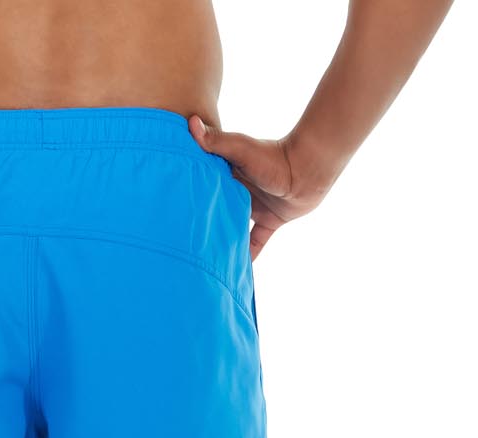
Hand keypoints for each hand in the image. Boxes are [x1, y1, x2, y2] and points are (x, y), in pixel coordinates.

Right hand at [189, 116, 333, 259]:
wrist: (310, 171)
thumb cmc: (275, 157)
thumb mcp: (242, 149)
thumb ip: (217, 141)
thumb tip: (191, 123)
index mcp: (227, 175)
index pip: (202, 186)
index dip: (187, 195)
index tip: (167, 207)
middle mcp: (238, 192)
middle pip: (215, 210)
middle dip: (200, 223)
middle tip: (178, 241)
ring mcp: (253, 208)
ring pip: (231, 228)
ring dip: (220, 241)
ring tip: (200, 260)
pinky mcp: (269, 222)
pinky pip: (254, 243)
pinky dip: (247, 257)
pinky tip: (235, 273)